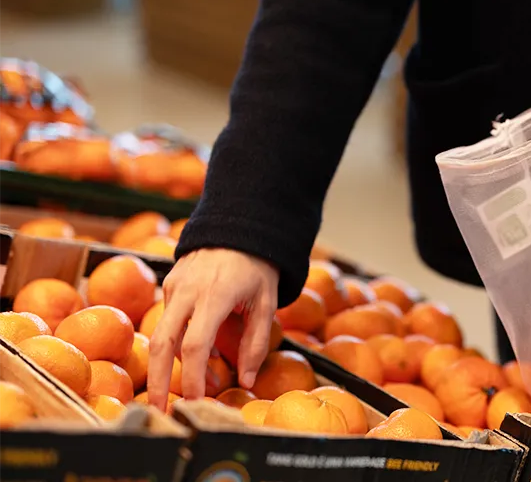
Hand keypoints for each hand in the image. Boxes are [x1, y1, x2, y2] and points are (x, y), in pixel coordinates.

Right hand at [147, 248, 277, 410]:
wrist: (239, 226)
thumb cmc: (257, 266)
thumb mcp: (267, 303)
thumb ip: (256, 343)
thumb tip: (246, 380)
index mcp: (215, 295)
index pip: (195, 344)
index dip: (193, 376)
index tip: (197, 400)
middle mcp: (188, 291)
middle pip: (162, 344)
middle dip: (158, 380)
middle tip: (160, 410)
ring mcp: (174, 286)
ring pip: (161, 334)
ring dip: (168, 366)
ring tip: (184, 389)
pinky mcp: (170, 284)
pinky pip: (168, 320)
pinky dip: (176, 343)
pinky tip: (196, 356)